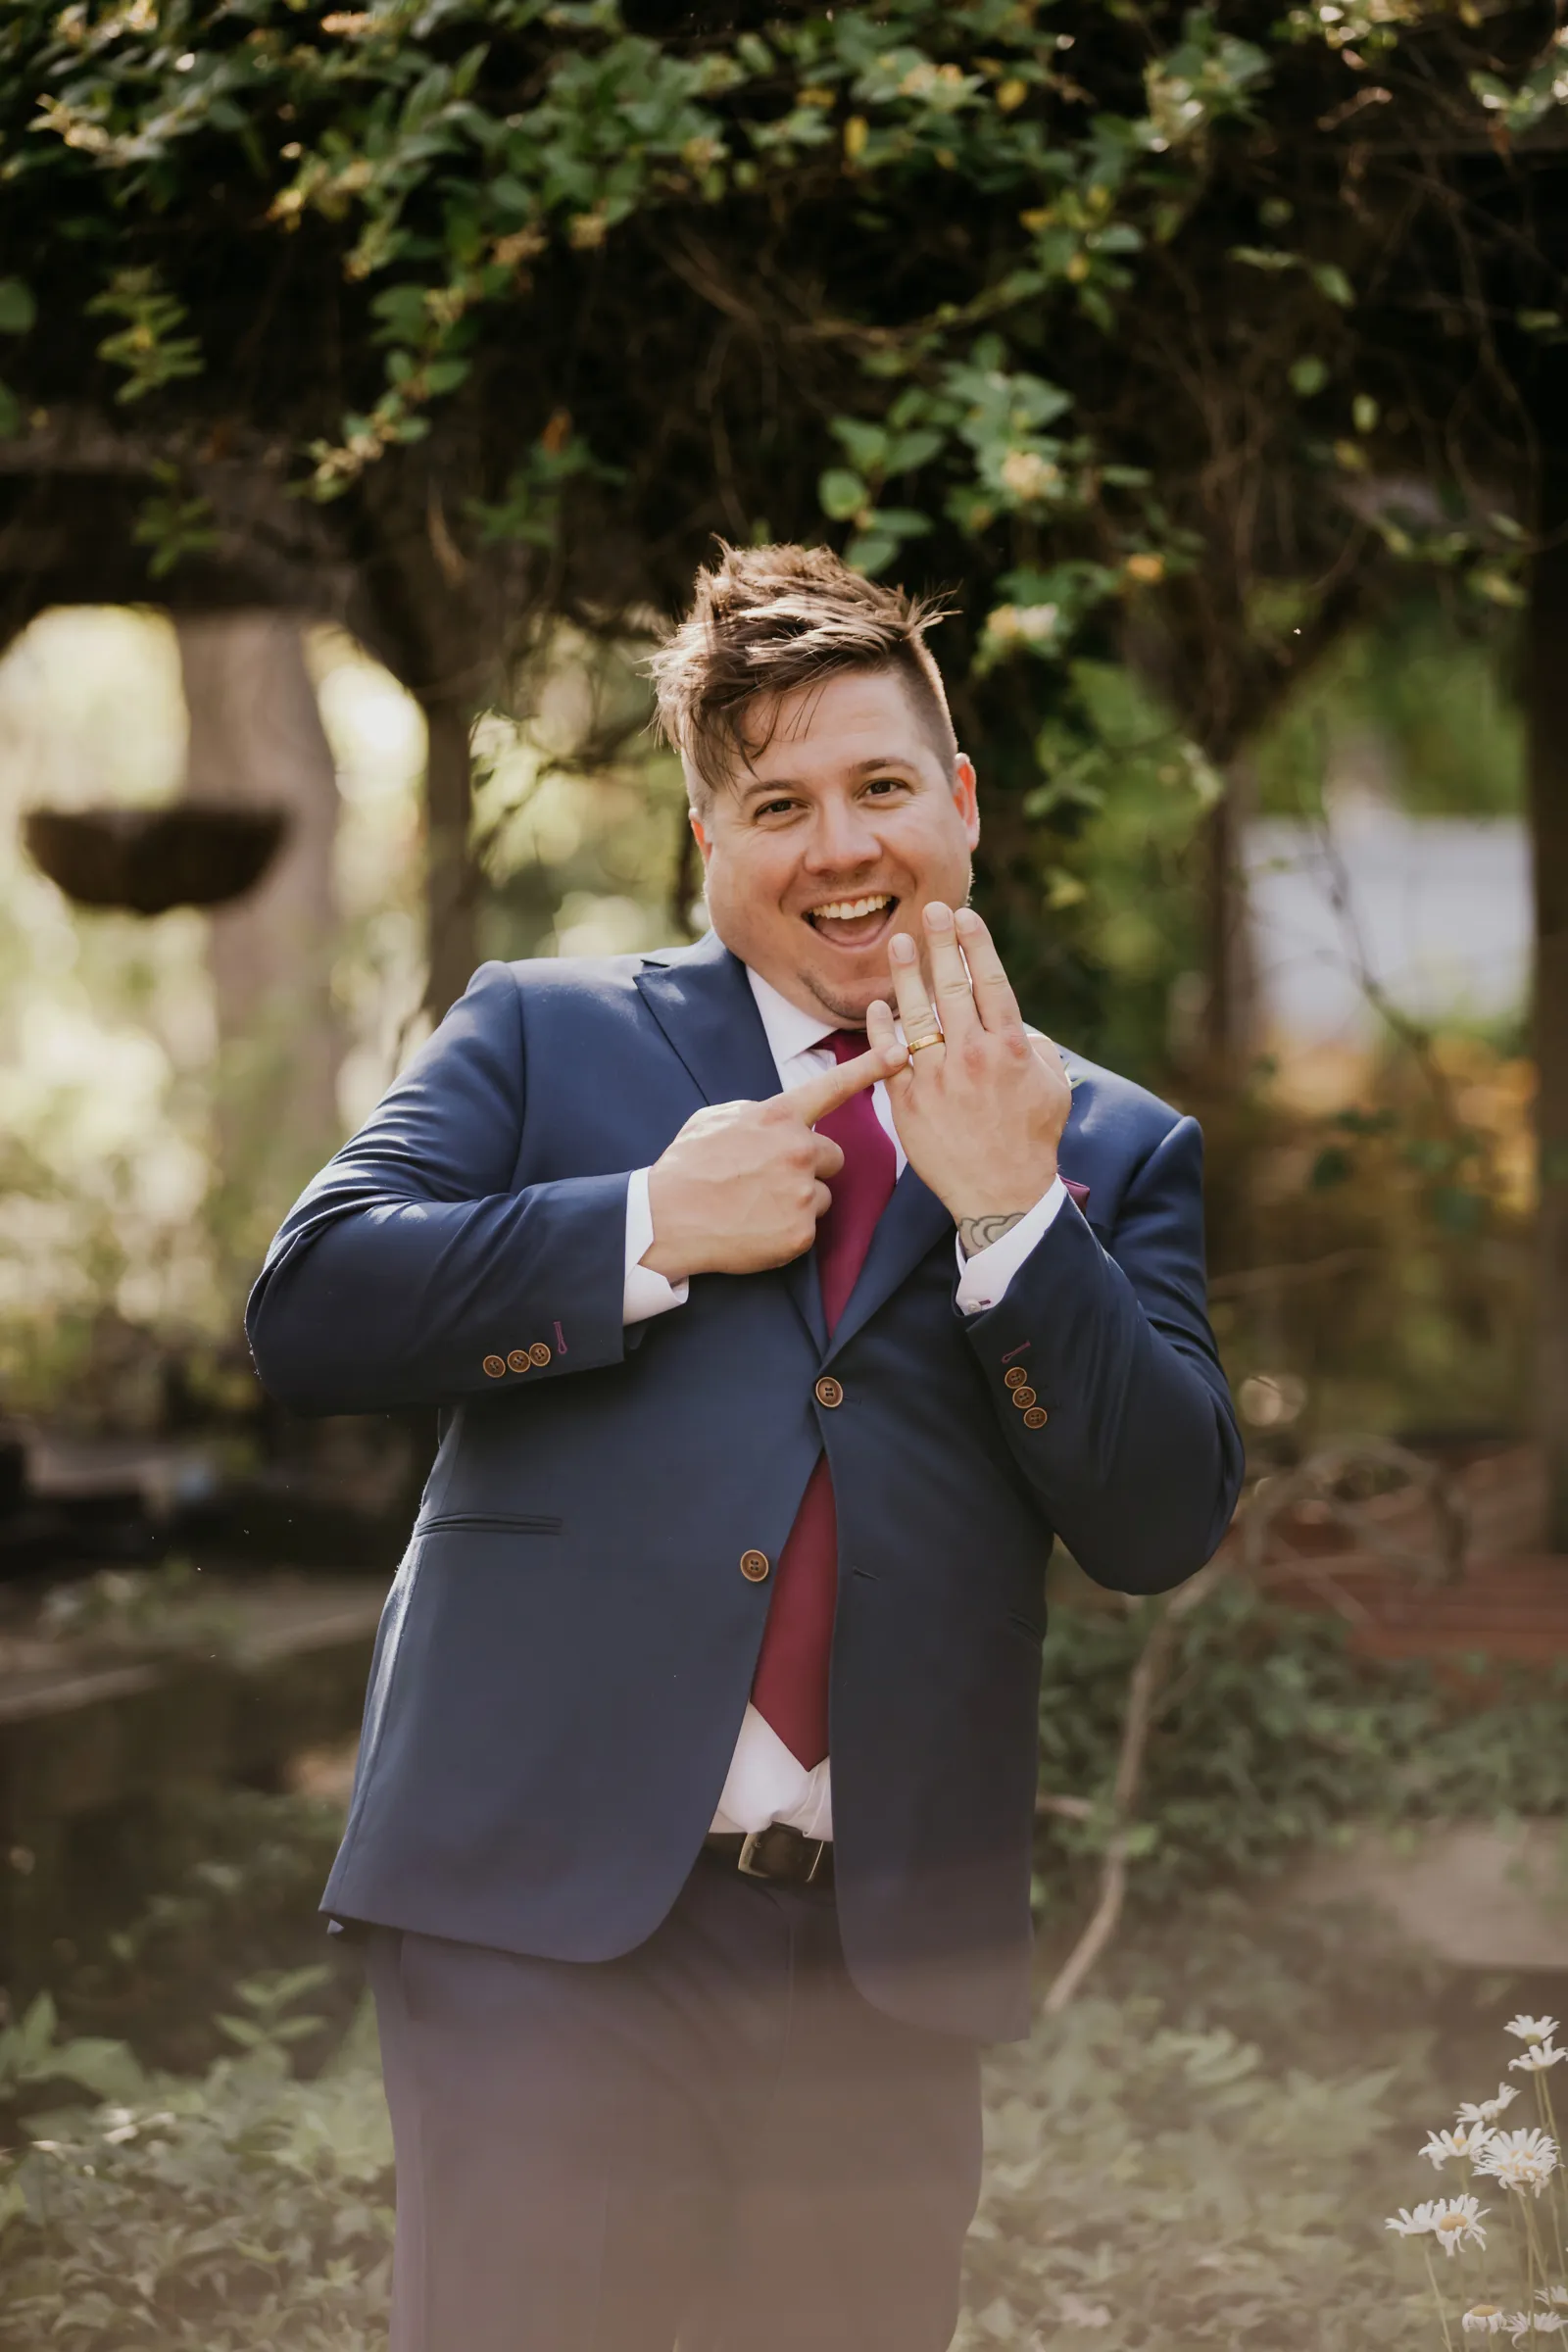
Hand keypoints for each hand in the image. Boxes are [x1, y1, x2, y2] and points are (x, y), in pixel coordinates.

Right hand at [644, 1038, 903, 1280]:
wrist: (665, 1220)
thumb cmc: (686, 1167)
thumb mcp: (717, 1119)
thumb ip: (759, 1115)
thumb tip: (777, 1121)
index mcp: (777, 1118)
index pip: (831, 1089)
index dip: (869, 1069)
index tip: (900, 1053)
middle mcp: (797, 1150)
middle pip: (832, 1156)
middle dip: (810, 1167)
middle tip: (768, 1179)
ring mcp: (801, 1193)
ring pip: (821, 1196)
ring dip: (798, 1201)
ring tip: (755, 1205)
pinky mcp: (800, 1233)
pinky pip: (809, 1228)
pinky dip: (788, 1231)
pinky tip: (756, 1228)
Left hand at [865, 903, 1071, 1254]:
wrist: (1002, 1195)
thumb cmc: (1032, 1141)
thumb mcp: (1053, 1088)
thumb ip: (1036, 1048)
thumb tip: (1017, 1023)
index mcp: (1010, 1048)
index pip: (990, 983)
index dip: (976, 946)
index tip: (965, 917)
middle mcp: (972, 1055)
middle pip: (951, 987)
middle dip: (941, 943)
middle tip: (930, 911)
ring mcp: (937, 1078)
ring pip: (915, 1014)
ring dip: (906, 974)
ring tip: (896, 942)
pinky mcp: (909, 1103)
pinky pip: (889, 1057)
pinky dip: (880, 1029)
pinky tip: (877, 1005)